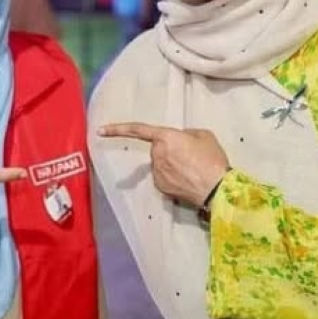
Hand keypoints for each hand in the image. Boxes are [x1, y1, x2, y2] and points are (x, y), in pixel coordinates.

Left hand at [98, 122, 229, 206]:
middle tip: (191, 156)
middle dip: (169, 150)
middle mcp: (156, 154)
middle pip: (157, 149)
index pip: (138, 130)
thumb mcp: (204, 136)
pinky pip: (163, 177)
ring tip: (192, 169)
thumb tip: (180, 139)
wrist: (217, 188)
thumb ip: (186, 133)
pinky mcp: (160, 186)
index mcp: (166, 137)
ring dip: (171, 164)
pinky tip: (187, 180)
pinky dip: (172, 177)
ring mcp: (156, 172)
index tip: (100, 131)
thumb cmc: (212, 159)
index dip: (118, 129)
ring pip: (160, 163)